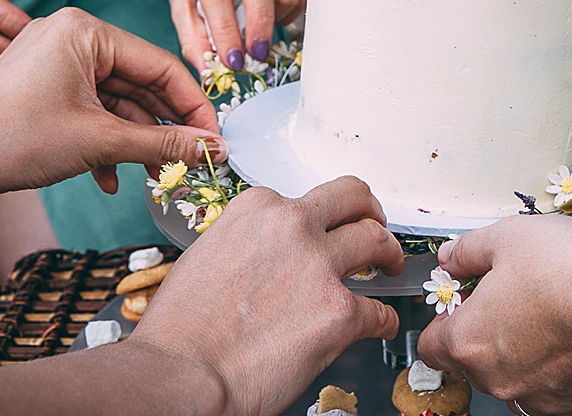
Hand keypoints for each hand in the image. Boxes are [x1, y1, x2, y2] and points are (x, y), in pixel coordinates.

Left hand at [0, 7, 221, 196]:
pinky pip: (88, 107)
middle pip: (138, 82)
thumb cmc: (15, 141)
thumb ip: (162, 143)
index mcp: (84, 30)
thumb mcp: (99, 141)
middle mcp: (69, 34)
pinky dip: (102, 140)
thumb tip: (213, 148)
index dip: (192, 106)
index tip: (214, 140)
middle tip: (190, 162)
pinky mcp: (40, 84)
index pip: (160, 64)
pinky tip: (109, 178)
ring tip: (151, 177)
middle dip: (161, 128)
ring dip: (132, 140)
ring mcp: (52, 59)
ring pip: (114, 100)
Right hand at [127, 178, 404, 415]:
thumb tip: (271, 262)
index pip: (302, 198)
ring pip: (376, 242)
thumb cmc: (181, 330)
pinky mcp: (339, 312)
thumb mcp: (208, 256)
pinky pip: (379, 311)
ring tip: (391, 269)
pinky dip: (384, 320)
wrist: (180, 375)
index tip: (322, 232)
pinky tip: (380, 327)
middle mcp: (292, 225)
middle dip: (370, 212)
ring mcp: (319, 266)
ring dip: (390, 255)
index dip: (317, 218)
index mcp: (257, 208)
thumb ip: (249, 246)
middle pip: (352, 199)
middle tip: (376, 227)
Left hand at [419, 215, 571, 415]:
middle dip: (490, 329)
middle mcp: (497, 380)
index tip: (466, 300)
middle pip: (475, 359)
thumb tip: (451, 259)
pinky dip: (558, 367)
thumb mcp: (508, 237)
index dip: (446, 318)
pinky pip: (552, 387)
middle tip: (519, 295)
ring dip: (524, 350)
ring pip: (514, 375)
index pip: (430, 345)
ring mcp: (536, 399)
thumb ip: (467, 251)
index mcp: (469, 341)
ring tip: (554, 311)